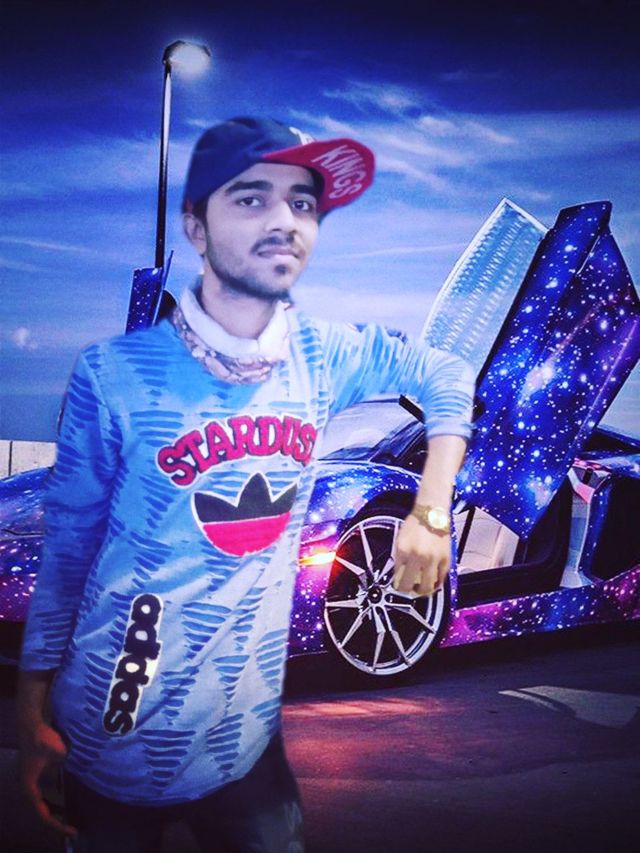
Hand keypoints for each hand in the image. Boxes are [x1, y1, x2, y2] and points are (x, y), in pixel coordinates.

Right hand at [19, 721, 76, 837]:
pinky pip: (46, 793)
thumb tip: (81, 771)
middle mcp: (29, 788)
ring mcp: (32, 781)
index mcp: (30, 788)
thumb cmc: (43, 739)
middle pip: (42, 812)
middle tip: (73, 830)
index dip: (58, 825)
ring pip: (44, 803)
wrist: (32, 724)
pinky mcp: (37, 774)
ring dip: (56, 811)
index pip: (43, 814)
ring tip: (70, 819)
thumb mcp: (59, 753)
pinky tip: (66, 799)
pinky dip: (56, 799)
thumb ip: (67, 765)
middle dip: (57, 821)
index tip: (72, 831)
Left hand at [392, 513, 450, 596]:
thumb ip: (399, 557)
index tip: (397, 585)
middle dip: (407, 590)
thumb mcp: (400, 539)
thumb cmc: (415, 524)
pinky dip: (437, 584)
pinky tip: (433, 583)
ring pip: (427, 586)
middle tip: (408, 589)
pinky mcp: (445, 559)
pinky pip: (441, 578)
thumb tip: (399, 574)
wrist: (432, 514)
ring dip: (423, 591)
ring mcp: (433, 559)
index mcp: (403, 550)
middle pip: (410, 585)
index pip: (397, 576)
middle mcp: (418, 556)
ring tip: (421, 589)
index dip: (396, 584)